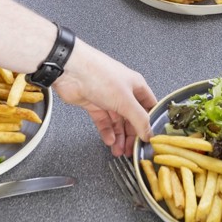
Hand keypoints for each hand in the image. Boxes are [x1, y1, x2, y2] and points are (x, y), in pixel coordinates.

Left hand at [52, 41, 155, 155]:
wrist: (71, 71)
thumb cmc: (100, 75)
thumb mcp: (126, 101)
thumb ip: (139, 120)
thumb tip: (149, 134)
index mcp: (136, 86)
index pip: (149, 107)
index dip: (150, 123)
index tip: (150, 139)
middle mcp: (123, 92)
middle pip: (132, 118)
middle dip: (132, 134)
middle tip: (132, 150)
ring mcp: (108, 98)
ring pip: (117, 121)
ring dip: (119, 136)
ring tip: (119, 151)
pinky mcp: (93, 103)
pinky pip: (103, 121)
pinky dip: (107, 132)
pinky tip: (109, 141)